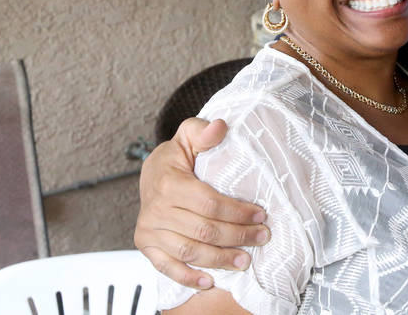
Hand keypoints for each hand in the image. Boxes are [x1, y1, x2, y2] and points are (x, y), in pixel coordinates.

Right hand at [134, 118, 270, 288]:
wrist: (149, 175)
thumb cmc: (175, 158)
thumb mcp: (188, 137)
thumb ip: (203, 131)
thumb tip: (220, 127)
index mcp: (169, 183)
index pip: (210, 203)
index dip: (238, 211)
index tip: (260, 214)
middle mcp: (156, 209)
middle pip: (204, 230)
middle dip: (237, 236)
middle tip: (261, 237)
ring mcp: (150, 230)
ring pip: (190, 251)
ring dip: (221, 259)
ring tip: (245, 260)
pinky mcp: (146, 245)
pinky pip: (167, 267)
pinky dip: (188, 277)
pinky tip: (209, 280)